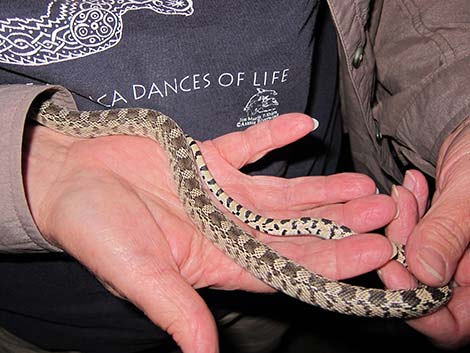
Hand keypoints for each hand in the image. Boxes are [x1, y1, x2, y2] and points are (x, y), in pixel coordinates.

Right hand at [24, 113, 395, 352]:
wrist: (69, 179)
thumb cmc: (95, 229)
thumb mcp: (136, 273)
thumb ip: (176, 309)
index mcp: (213, 260)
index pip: (283, 266)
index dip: (328, 262)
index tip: (370, 253)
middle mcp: (225, 228)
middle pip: (293, 230)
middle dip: (338, 225)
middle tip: (385, 214)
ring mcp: (219, 190)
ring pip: (281, 191)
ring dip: (321, 187)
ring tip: (362, 184)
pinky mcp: (206, 157)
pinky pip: (248, 144)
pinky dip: (273, 134)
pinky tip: (304, 124)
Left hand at [381, 118, 469, 347]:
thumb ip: (450, 231)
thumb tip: (425, 274)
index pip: (453, 324)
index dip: (418, 303)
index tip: (392, 269)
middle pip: (423, 290)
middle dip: (403, 251)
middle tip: (397, 209)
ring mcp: (454, 256)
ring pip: (411, 261)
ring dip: (401, 227)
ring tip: (407, 191)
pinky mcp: (436, 236)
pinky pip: (411, 236)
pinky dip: (404, 215)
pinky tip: (409, 188)